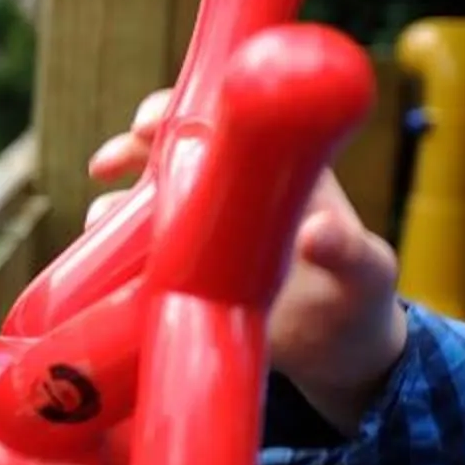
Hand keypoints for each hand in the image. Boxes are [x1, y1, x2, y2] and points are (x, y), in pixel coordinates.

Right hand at [92, 90, 406, 430]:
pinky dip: (111, 253)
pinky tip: (98, 261)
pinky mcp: (186, 276)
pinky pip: (138, 255)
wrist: (340, 354)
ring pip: (146, 204)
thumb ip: (348, 249)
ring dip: (113, 205)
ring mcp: (205, 235)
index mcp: (279, 171)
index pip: (226, 122)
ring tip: (99, 221)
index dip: (184, 110)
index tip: (150, 122)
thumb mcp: (367, 271)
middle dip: (132, 149)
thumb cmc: (363, 298)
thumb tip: (315, 232)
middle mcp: (233, 194)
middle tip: (106, 165)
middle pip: (172, 153)